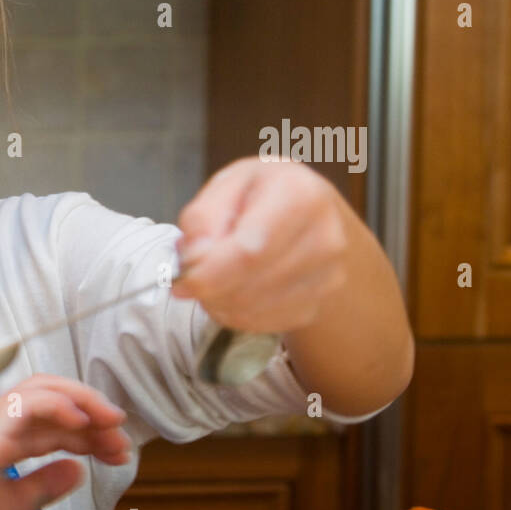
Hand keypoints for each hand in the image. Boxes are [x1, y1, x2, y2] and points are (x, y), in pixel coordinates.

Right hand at [0, 374, 130, 509]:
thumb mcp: (12, 504)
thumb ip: (43, 485)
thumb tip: (77, 470)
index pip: (54, 422)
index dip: (90, 435)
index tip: (117, 454)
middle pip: (55, 399)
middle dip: (95, 416)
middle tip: (123, 442)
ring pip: (44, 389)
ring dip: (84, 403)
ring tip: (111, 425)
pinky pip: (30, 402)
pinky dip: (62, 406)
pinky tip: (83, 424)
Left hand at [171, 158, 350, 332]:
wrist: (308, 213)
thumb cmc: (260, 195)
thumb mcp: (224, 186)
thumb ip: (202, 219)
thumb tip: (196, 260)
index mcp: (300, 196)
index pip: (249, 251)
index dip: (209, 275)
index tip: (182, 281)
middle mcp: (325, 238)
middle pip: (251, 286)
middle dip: (209, 290)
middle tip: (190, 279)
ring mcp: (328, 276)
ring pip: (256, 310)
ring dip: (219, 304)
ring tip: (210, 281)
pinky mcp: (318, 304)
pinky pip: (265, 324)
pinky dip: (237, 315)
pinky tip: (230, 294)